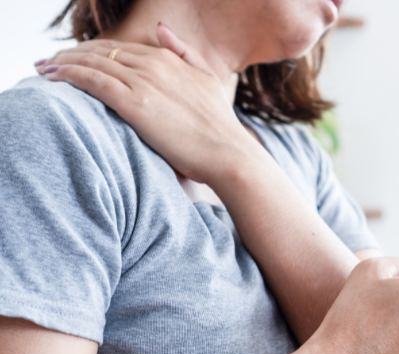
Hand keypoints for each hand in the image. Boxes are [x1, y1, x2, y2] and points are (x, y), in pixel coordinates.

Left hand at [37, 24, 249, 182]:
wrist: (228, 153)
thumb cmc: (219, 126)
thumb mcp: (207, 79)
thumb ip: (185, 52)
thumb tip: (161, 29)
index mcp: (169, 60)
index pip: (121, 48)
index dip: (96, 51)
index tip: (78, 58)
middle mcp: (154, 65)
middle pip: (102, 51)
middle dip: (74, 54)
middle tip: (53, 62)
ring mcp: (144, 83)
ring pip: (93, 63)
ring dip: (64, 62)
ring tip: (45, 68)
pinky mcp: (135, 104)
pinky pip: (93, 81)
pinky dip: (69, 75)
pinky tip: (54, 77)